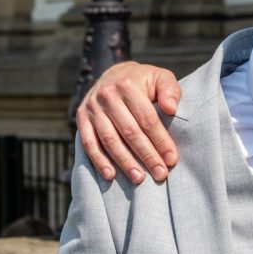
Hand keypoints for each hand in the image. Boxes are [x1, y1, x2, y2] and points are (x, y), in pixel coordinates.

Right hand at [76, 61, 181, 183]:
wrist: (114, 74)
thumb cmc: (144, 81)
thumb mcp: (160, 77)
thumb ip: (170, 90)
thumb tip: (171, 108)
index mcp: (128, 85)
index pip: (147, 119)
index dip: (160, 141)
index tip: (171, 159)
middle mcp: (107, 95)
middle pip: (129, 131)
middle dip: (146, 155)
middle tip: (160, 174)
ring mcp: (92, 107)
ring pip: (109, 139)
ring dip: (124, 162)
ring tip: (139, 178)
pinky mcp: (81, 117)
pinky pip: (88, 142)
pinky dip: (98, 160)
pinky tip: (110, 175)